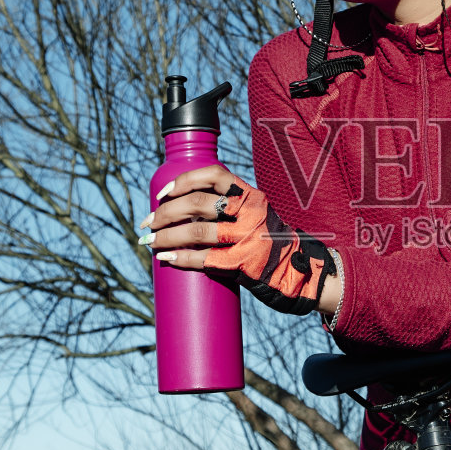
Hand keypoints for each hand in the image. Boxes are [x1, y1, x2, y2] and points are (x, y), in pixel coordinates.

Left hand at [137, 164, 338, 316]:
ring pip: (197, 232)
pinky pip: (205, 259)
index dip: (184, 181)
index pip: (213, 176)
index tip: (162, 193)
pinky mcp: (245, 263)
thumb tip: (185, 210)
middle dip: (165, 213)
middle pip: (197, 204)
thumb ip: (230, 208)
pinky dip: (182, 258)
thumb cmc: (271, 244)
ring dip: (167, 236)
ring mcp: (248, 237)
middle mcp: (250, 212)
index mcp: (251, 195)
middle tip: (148, 224)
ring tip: (151, 243)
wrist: (303, 273)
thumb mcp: (257, 214)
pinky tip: (168, 258)